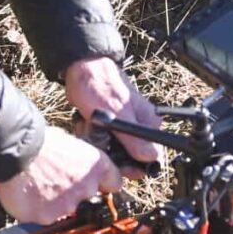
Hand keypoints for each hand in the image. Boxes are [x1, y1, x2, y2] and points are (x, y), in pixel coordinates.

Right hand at [0, 127, 123, 225]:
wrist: (14, 151)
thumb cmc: (39, 142)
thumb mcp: (70, 143)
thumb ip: (80, 162)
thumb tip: (76, 166)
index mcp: (97, 166)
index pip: (113, 183)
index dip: (103, 183)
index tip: (98, 184)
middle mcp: (87, 188)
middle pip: (86, 196)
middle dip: (72, 191)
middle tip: (53, 179)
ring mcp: (68, 205)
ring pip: (64, 208)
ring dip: (53, 201)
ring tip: (36, 184)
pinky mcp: (48, 217)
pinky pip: (44, 216)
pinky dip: (36, 208)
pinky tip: (27, 194)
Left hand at [63, 56, 163, 176]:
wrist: (82, 68)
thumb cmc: (100, 87)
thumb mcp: (118, 115)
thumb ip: (134, 139)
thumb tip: (150, 158)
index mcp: (150, 123)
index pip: (150, 156)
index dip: (134, 165)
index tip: (116, 165)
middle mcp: (142, 124)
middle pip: (131, 155)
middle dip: (111, 153)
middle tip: (96, 140)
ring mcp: (127, 123)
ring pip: (115, 147)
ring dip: (99, 144)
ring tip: (87, 128)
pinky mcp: (112, 121)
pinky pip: (104, 138)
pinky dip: (93, 136)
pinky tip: (85, 125)